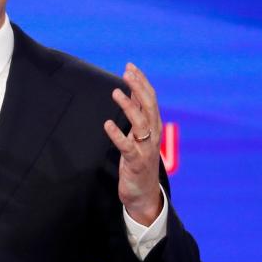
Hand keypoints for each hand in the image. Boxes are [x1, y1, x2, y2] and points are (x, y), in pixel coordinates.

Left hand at [103, 63, 163, 225]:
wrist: (144, 194)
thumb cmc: (140, 161)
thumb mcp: (140, 134)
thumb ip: (138, 114)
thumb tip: (134, 91)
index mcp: (154, 126)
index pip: (150, 99)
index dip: (141, 82)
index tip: (130, 67)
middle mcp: (153, 135)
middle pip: (149, 106)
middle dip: (138, 88)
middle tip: (127, 73)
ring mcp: (145, 148)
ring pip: (140, 123)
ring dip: (128, 107)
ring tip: (116, 93)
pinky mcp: (135, 162)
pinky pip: (126, 146)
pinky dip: (117, 135)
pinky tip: (107, 125)